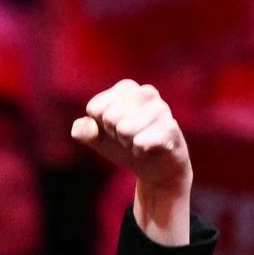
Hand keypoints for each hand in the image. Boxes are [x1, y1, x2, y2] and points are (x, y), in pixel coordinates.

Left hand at [72, 80, 190, 244]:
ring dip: (128, 142)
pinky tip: (149, 149)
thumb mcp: (96, 137)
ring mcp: (162, 109)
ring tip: (139, 141)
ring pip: (124, 129)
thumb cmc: (123, 144)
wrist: (154, 167)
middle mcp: (146, 92)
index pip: (95, 108)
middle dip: (115, 134)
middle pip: (109, 117)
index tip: (114, 128)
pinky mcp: (172, 129)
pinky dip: (140, 151)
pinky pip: (141, 142)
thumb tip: (90, 128)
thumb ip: (81, 130)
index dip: (100, 125)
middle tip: (129, 136)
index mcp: (126, 87)